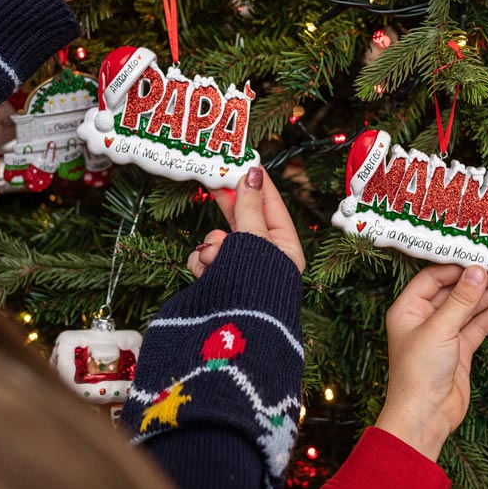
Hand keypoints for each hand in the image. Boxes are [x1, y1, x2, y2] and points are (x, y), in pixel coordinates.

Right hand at [187, 167, 305, 276]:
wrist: (231, 328)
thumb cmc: (254, 285)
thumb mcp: (254, 239)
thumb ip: (249, 207)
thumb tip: (253, 175)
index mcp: (285, 248)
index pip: (272, 205)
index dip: (259, 182)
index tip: (247, 161)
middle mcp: (264, 257)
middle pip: (244, 218)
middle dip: (229, 204)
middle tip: (217, 176)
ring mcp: (240, 267)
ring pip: (219, 241)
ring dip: (214, 245)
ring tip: (215, 255)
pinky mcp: (217, 278)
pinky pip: (205, 258)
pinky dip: (203, 262)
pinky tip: (208, 269)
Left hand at [375, 265, 487, 461]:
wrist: (426, 415)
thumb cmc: (419, 372)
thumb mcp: (440, 329)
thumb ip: (461, 299)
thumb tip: (477, 271)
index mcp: (407, 309)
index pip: (433, 277)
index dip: (458, 267)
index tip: (482, 258)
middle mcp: (424, 318)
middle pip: (455, 291)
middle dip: (481, 281)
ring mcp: (443, 334)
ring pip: (470, 307)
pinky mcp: (459, 350)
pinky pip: (478, 326)